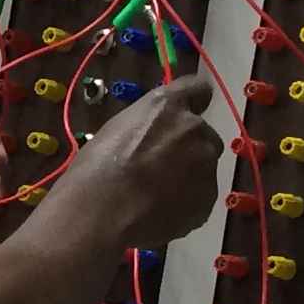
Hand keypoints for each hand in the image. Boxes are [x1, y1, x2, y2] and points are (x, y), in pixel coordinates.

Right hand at [23, 73, 223, 251]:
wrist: (101, 213)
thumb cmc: (96, 169)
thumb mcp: (117, 130)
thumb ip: (147, 127)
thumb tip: (154, 137)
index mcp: (168, 106)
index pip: (198, 89)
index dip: (194, 101)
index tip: (187, 112)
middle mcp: (194, 129)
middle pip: (204, 135)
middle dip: (189, 147)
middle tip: (161, 168)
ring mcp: (206, 165)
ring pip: (204, 169)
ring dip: (188, 178)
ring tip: (156, 198)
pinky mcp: (207, 199)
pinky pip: (200, 199)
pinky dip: (185, 205)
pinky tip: (160, 214)